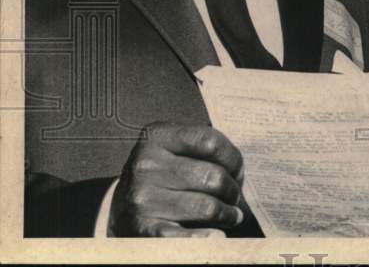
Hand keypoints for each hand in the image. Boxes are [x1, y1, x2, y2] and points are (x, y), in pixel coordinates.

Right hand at [108, 122, 245, 236]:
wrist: (123, 202)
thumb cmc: (164, 170)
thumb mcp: (175, 146)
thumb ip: (205, 148)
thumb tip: (240, 172)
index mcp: (157, 137)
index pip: (211, 142)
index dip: (233, 158)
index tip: (237, 170)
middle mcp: (146, 165)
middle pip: (212, 176)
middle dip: (233, 189)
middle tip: (235, 195)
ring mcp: (143, 198)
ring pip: (207, 206)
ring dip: (227, 213)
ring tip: (231, 214)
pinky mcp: (144, 229)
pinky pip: (188, 236)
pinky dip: (208, 237)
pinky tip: (217, 233)